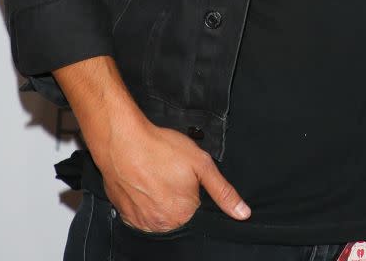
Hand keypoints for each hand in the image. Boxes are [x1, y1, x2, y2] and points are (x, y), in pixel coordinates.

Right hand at [99, 111, 250, 232]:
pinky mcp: (126, 215)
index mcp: (184, 214)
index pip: (199, 210)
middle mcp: (163, 224)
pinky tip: (145, 182)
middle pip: (180, 214)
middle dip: (180, 195)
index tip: (187, 178)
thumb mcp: (202, 164)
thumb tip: (242, 213)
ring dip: (161, 199)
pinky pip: (142, 213)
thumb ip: (223, 191)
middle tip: (171, 173)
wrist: (122, 142)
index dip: (196, 191)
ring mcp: (142, 222)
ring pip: (160, 214)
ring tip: (157, 176)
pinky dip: (145, 201)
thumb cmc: (159, 148)